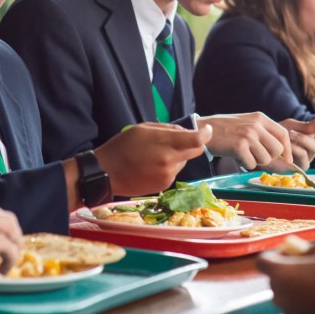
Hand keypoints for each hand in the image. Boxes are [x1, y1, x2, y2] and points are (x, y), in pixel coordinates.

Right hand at [95, 122, 211, 196]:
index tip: (207, 130)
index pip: (197, 140)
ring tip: (156, 154)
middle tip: (175, 141)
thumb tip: (185, 132)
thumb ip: (168, 129)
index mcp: (165, 144)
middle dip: (191, 144)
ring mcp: (168, 175)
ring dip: (177, 156)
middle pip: (195, 151)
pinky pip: (174, 172)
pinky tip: (152, 165)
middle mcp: (170, 161)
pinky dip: (169, 167)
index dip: (206, 134)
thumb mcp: (143, 128)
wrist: (107, 173)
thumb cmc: (123, 145)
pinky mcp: (164, 185)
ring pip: (184, 162)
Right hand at [197, 113, 291, 169]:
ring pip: (265, 159)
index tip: (288, 159)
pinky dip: (244, 164)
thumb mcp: (247, 123)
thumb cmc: (225, 129)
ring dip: (255, 161)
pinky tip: (235, 156)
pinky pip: (251, 164)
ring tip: (243, 154)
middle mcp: (256, 125)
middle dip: (269, 157)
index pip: (283, 134)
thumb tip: (282, 151)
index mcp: (260, 118)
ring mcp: (248, 135)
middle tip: (256, 156)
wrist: (202, 130)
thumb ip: (263, 132)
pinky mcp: (239, 146)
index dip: (288, 149)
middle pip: (277, 149)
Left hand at [257, 239, 314, 313]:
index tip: (292, 252)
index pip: (263, 260)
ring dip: (298, 287)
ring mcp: (288, 313)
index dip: (276, 253)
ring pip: (287, 295)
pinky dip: (305, 303)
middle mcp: (278, 295)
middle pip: (275, 278)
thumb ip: (314, 245)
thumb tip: (308, 248)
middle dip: (289, 270)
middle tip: (310, 266)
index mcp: (280, 274)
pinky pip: (297, 309)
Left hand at [277, 117, 314, 168]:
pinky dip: (295, 147)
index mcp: (313, 138)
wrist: (263, 145)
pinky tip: (286, 144)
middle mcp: (313, 148)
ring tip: (288, 135)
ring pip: (314, 147)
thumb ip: (306, 125)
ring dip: (300, 138)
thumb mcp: (291, 126)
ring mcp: (309, 158)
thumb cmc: (276, 135)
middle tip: (307, 127)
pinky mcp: (301, 167)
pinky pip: (304, 155)